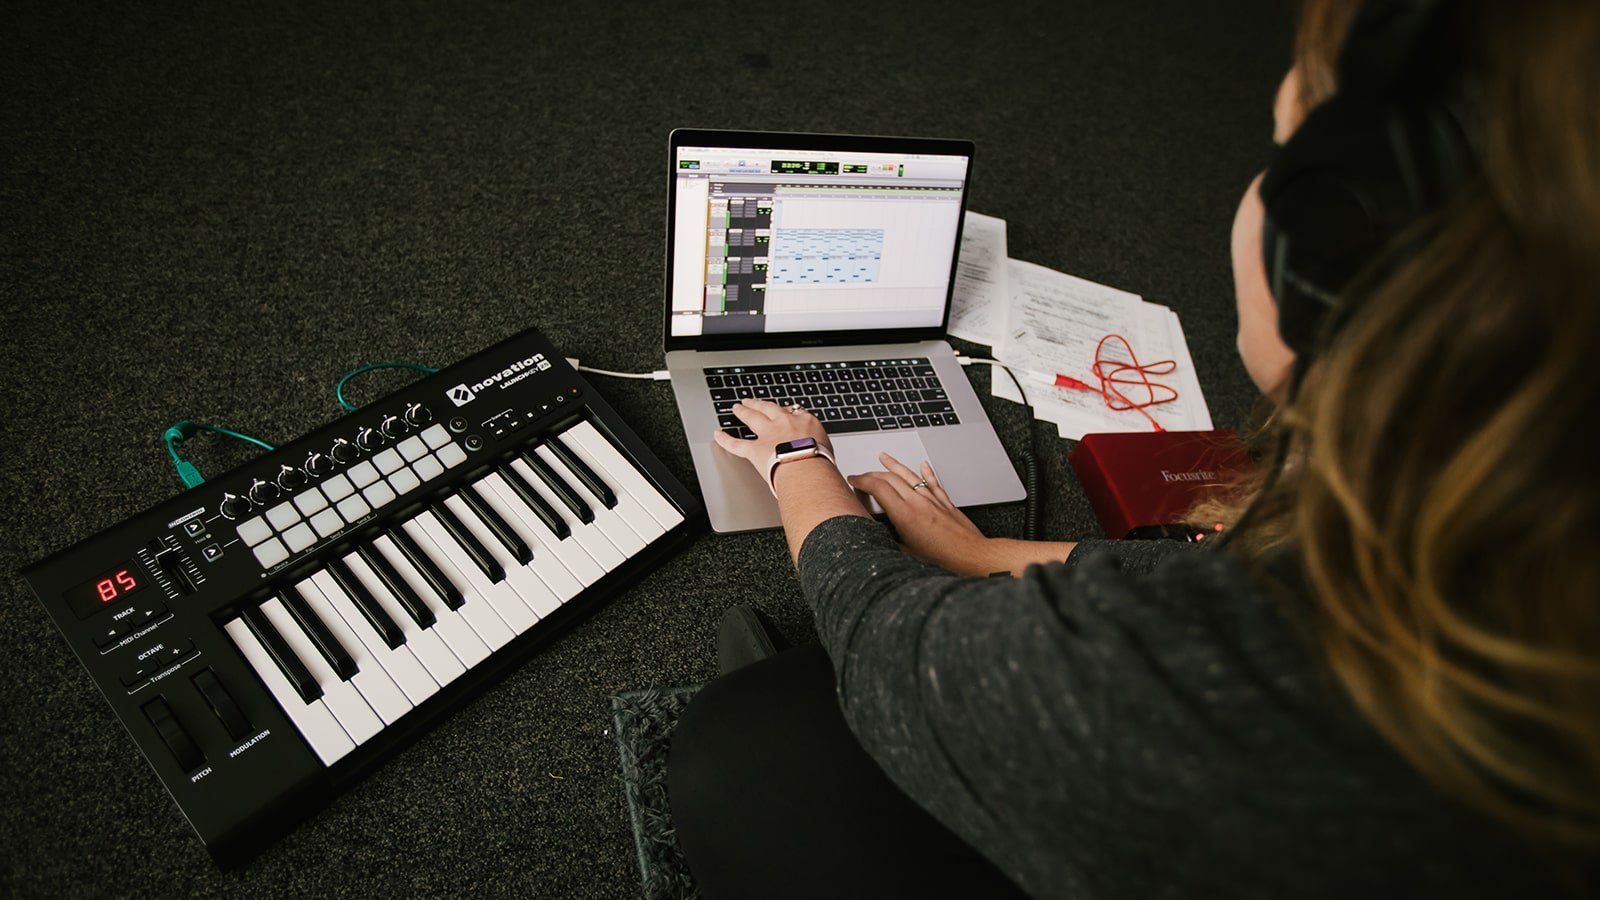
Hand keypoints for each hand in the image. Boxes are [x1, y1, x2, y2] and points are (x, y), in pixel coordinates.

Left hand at [711, 398, 833, 476]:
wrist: (808, 468)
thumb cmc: (820, 462)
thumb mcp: (827, 448)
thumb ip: (817, 444)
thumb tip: (817, 451)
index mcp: (804, 421)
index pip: (793, 412)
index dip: (786, 411)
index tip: (783, 411)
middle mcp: (784, 423)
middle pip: (768, 408)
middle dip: (759, 403)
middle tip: (752, 401)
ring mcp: (768, 434)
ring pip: (752, 418)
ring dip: (743, 411)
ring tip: (737, 407)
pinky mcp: (754, 449)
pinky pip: (736, 444)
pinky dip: (725, 440)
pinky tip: (718, 434)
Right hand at [846, 453, 995, 574]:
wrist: (971, 556)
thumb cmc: (943, 559)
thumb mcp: (906, 554)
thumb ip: (890, 542)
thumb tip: (878, 538)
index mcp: (905, 515)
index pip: (878, 488)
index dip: (862, 481)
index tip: (853, 480)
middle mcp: (918, 503)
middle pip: (891, 478)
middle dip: (872, 473)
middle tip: (861, 474)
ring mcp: (932, 500)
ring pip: (910, 475)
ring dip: (894, 465)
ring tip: (884, 457)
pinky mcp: (945, 503)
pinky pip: (933, 482)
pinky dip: (925, 472)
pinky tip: (922, 466)